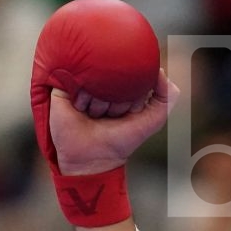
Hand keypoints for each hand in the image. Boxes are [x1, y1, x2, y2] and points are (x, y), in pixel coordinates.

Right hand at [50, 69, 178, 176]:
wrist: (92, 160)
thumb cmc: (122, 141)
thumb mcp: (154, 119)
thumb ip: (166, 97)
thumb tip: (160, 70)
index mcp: (122, 87)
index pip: (133, 76)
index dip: (134, 94)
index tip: (130, 111)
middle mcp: (102, 84)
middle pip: (114, 76)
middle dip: (116, 99)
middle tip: (111, 115)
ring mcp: (82, 84)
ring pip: (94, 79)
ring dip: (98, 101)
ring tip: (94, 115)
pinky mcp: (63, 89)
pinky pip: (75, 80)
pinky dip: (82, 97)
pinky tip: (81, 109)